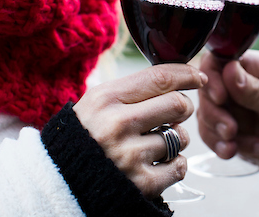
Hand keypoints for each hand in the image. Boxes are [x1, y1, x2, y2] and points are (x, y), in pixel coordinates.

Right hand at [73, 64, 206, 198]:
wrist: (60, 183)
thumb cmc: (86, 136)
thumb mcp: (98, 103)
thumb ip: (133, 89)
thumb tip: (179, 75)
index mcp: (105, 99)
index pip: (160, 77)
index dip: (186, 74)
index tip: (198, 77)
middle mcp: (116, 125)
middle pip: (178, 103)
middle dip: (185, 106)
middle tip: (177, 113)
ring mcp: (129, 156)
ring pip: (181, 136)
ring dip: (178, 138)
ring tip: (159, 142)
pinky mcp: (140, 184)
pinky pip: (179, 166)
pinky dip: (176, 164)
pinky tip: (159, 163)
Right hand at [197, 50, 258, 177]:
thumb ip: (255, 90)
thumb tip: (227, 69)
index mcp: (253, 67)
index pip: (218, 62)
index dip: (212, 78)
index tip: (219, 97)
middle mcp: (238, 87)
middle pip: (207, 93)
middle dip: (214, 113)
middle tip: (231, 130)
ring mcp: (235, 110)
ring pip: (207, 118)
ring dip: (216, 133)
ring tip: (235, 145)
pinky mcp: (235, 133)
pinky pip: (216, 139)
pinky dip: (224, 147)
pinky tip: (242, 151)